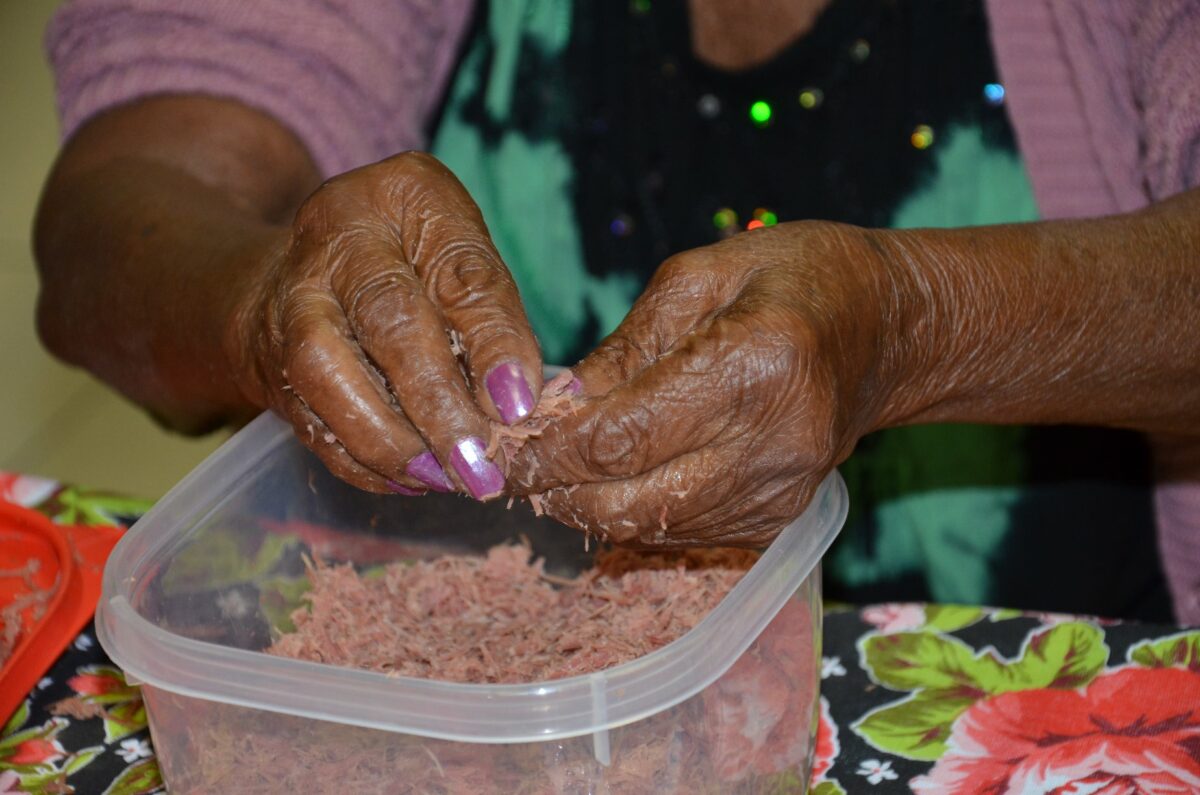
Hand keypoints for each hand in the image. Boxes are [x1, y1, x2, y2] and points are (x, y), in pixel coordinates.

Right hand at [226, 152, 541, 497]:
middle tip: (481, 463)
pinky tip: (411, 480)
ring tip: (446, 479)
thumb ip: (489, 312)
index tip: (519, 406)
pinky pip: (311, 421)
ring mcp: (290, 300)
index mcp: (401, 195)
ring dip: (394, 443)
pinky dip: (363, 462)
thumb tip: (516, 405)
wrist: (307, 266)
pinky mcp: (270, 362)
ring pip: (328, 376)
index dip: (493, 343)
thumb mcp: (461, 252)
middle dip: (439, 405)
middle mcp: (334, 238)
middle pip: (388, 322)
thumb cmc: (410, 257)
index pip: (459, 272)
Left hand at [508, 221, 907, 546]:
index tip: (500, 449)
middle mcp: (773, 443)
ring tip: (557, 470)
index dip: (548, 454)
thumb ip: (625, 346)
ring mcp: (781, 492)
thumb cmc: (792, 280)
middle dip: (558, 491)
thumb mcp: (700, 275)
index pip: (622, 437)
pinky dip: (636, 512)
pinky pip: (684, 533)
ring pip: (652, 528)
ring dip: (590, 506)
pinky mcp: (779, 519)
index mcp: (755, 365)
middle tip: (513, 466)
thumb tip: (555, 407)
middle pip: (630, 500)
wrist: (887, 332)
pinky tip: (616, 478)